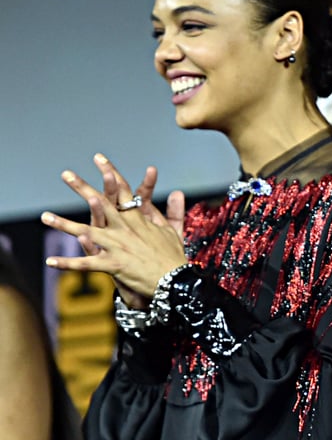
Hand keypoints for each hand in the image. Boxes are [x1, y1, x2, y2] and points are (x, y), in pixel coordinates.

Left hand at [43, 161, 187, 303]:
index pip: (122, 191)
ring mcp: (117, 245)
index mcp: (138, 219)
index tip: (100, 159)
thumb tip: (178, 192)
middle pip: (100, 203)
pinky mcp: (113, 264)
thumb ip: (173, 211)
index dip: (110, 173)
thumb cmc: (173, 257)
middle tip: (66, 174)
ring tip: (45, 217)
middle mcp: (124, 228)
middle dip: (82, 187)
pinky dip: (68, 263)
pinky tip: (50, 261)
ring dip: (63, 224)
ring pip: (86, 231)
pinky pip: (85, 264)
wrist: (175, 280)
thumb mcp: (174, 231)